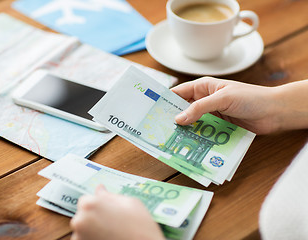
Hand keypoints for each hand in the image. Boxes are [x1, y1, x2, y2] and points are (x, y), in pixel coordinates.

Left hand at [70, 185, 164, 239]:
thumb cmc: (141, 227)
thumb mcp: (130, 203)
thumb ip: (110, 195)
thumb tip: (100, 188)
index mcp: (90, 204)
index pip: (86, 200)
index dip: (98, 205)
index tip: (109, 211)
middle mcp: (80, 221)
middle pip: (83, 215)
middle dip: (94, 217)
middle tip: (113, 223)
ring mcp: (80, 237)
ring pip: (83, 230)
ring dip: (93, 230)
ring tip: (113, 233)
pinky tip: (110, 239)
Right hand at [172, 77, 307, 133]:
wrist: (275, 112)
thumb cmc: (251, 98)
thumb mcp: (222, 99)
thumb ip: (199, 108)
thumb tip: (178, 119)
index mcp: (204, 87)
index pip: (179, 93)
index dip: (165, 101)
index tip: (152, 111)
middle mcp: (205, 100)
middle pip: (183, 110)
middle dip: (173, 119)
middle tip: (159, 129)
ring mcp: (212, 115)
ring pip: (193, 123)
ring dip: (185, 130)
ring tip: (171, 140)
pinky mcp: (219, 127)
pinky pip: (204, 132)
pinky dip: (197, 138)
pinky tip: (189, 145)